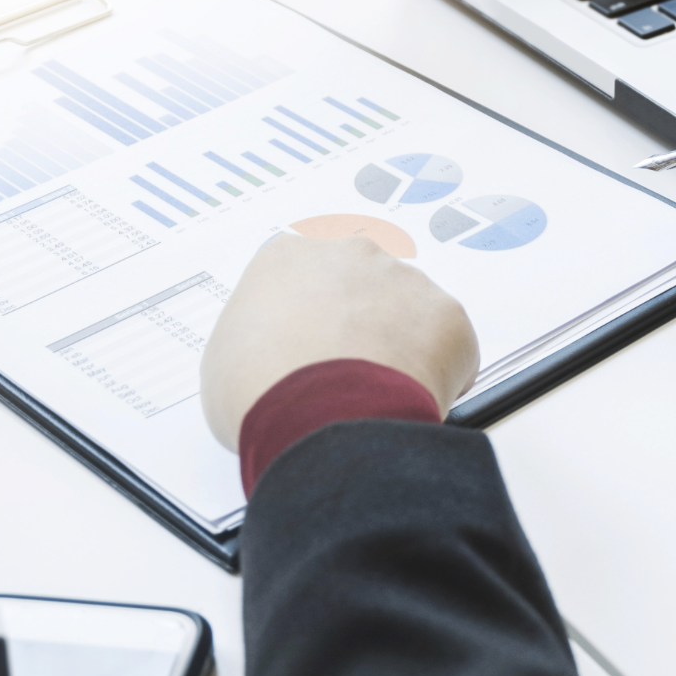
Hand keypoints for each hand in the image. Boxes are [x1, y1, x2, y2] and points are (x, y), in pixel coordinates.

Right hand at [200, 234, 478, 450]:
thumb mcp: (226, 360)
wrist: (320, 420)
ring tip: (378, 394)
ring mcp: (405, 279)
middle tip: (349, 372)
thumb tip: (270, 357)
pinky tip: (411, 399)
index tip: (312, 345)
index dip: (313, 318)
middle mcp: (352, 254)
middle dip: (362, 323)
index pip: (307, 277)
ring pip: (410, 314)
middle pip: (364, 285)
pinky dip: (440, 374)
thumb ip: (257, 338)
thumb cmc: (264, 392)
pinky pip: (450, 346)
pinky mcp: (448, 314)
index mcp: (290, 256)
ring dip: (402, 347)